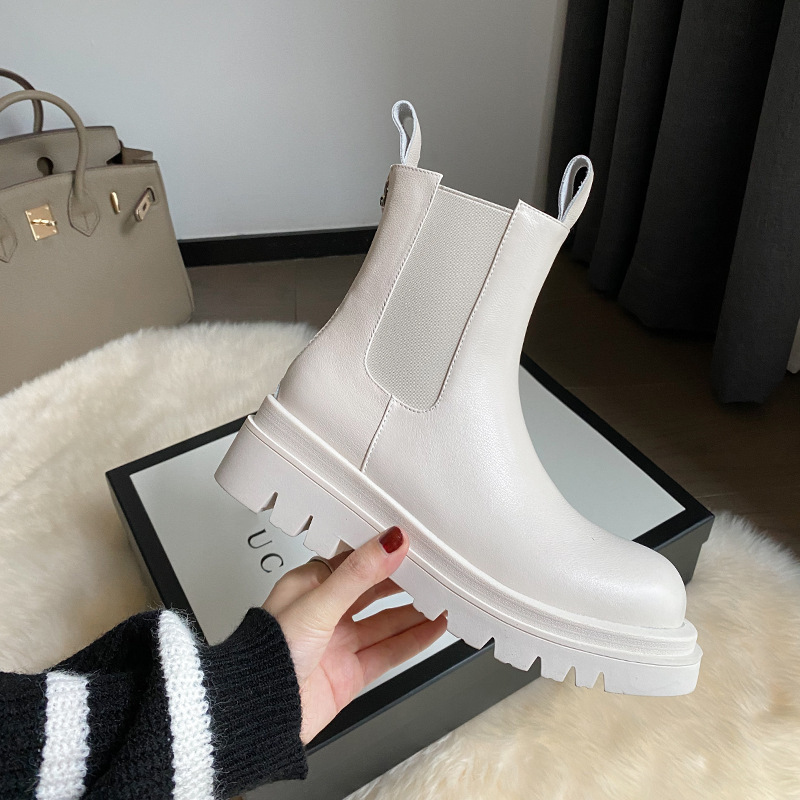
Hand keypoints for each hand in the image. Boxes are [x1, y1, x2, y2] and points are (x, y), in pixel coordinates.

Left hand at [264, 526, 447, 743]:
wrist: (257, 714)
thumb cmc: (266, 655)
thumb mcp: (318, 603)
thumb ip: (358, 573)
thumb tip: (389, 541)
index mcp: (310, 586)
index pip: (355, 561)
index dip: (383, 552)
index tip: (411, 543)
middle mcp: (325, 613)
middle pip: (374, 591)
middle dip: (404, 581)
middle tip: (434, 570)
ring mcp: (339, 644)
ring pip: (386, 622)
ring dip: (415, 611)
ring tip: (443, 598)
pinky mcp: (350, 673)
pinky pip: (389, 651)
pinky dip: (414, 640)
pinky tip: (433, 629)